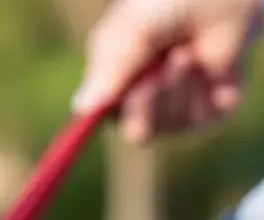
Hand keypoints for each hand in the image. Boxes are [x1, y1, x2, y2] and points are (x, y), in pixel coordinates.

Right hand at [73, 0, 261, 142]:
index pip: (97, 122)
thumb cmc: (165, 3)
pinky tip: (203, 62)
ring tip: (183, 53)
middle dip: (145, 103)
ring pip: (169, 126)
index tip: (101, 114)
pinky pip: (199, 119)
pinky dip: (199, 89)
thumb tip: (81, 108)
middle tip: (155, 74)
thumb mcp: (129, 31)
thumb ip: (109, 68)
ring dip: (174, 88)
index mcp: (114, 86)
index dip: (99, 122)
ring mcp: (179, 111)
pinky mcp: (212, 111)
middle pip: (137, 132)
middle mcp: (144, 105)